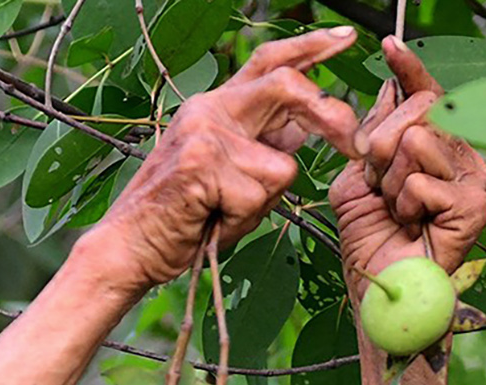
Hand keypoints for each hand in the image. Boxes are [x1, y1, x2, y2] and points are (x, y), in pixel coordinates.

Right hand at [86, 29, 362, 290]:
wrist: (130, 244)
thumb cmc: (184, 216)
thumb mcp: (231, 172)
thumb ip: (266, 144)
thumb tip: (308, 125)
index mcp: (218, 106)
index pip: (270, 61)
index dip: (311, 47)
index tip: (346, 38)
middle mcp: (210, 110)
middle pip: (286, 86)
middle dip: (330, 115)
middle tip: (355, 146)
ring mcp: (203, 135)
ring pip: (280, 166)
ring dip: (264, 203)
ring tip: (225, 212)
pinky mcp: (200, 165)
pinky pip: (256, 197)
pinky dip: (243, 220)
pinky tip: (212, 220)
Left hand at [330, 39, 485, 301]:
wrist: (381, 291)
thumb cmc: (371, 241)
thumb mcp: (359, 176)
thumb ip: (373, 134)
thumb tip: (389, 87)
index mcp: (438, 148)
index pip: (427, 94)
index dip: (409, 68)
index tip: (388, 43)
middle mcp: (462, 158)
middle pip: (421, 109)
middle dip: (382, 144)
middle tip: (379, 185)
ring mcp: (474, 180)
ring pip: (418, 140)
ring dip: (391, 178)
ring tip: (396, 209)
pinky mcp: (474, 205)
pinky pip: (422, 179)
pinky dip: (404, 204)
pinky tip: (411, 225)